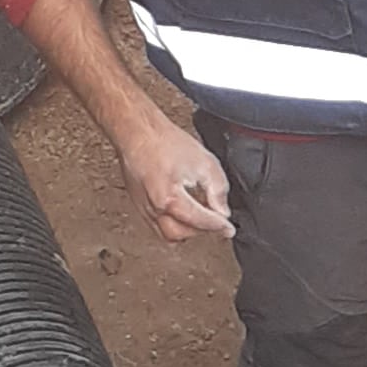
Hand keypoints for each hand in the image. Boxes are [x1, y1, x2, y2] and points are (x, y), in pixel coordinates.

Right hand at [118, 109, 232, 244]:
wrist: (137, 131)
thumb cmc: (164, 142)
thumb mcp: (204, 162)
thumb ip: (218, 190)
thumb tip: (222, 211)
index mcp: (170, 199)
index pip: (200, 222)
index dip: (218, 226)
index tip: (229, 229)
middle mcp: (154, 208)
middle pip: (182, 234)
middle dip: (202, 230)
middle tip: (216, 221)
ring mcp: (144, 208)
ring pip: (168, 235)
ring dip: (187, 231)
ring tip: (200, 218)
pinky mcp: (139, 205)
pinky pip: (157, 226)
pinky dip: (173, 226)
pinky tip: (184, 214)